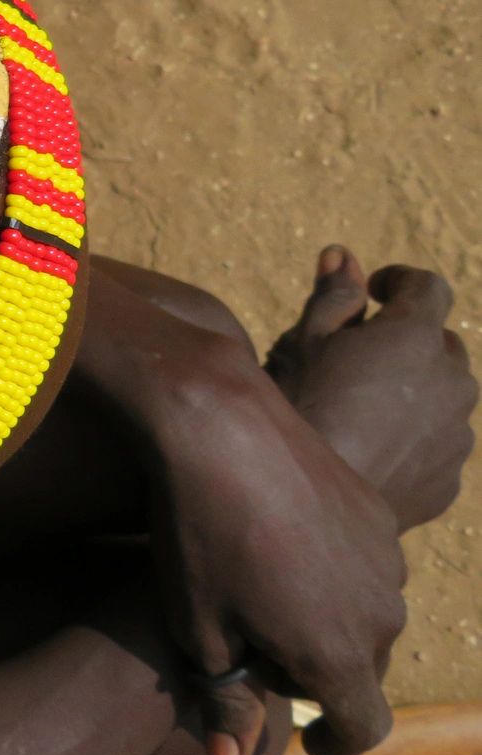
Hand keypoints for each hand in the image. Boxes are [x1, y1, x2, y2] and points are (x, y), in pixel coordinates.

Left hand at [144, 352, 406, 754]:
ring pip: (363, 612)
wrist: (220, 428)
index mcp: (339, 652)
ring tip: (257, 585)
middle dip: (313, 669)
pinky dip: (329, 569)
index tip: (308, 736)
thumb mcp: (197, 629)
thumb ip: (225, 701)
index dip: (335, 741)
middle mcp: (381, 610)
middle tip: (250, 642)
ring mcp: (386, 556)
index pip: (361, 726)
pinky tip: (276, 540)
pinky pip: (362, 561)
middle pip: (358, 666)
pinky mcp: (376, 510)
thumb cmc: (199, 535)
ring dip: (323, 616)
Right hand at [267, 251, 476, 530]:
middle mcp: (452, 380)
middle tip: (359, 358)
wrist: (303, 499)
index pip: (428, 286)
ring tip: (362, 410)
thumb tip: (342, 254)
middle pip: (441, 344)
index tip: (373, 290)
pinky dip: (413, 438)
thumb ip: (333, 296)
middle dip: (408, 342)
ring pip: (444, 397)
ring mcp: (456, 433)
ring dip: (414, 392)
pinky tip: (369, 449)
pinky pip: (438, 445)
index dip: (399, 281)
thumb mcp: (304, 341)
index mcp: (414, 336)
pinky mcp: (449, 478)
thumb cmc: (298, 408)